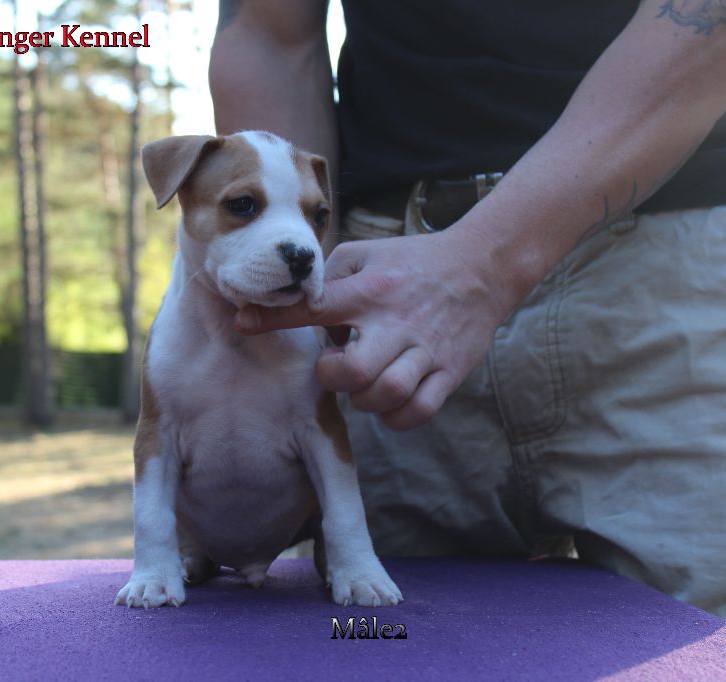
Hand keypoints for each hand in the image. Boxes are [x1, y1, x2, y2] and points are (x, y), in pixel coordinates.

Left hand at [235, 231, 513, 429]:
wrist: (482, 265)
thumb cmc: (413, 261)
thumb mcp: (366, 253)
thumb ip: (329, 276)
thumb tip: (291, 297)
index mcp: (369, 291)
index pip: (313, 307)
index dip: (272, 318)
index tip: (243, 323)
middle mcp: (395, 322)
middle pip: (351, 371)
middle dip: (332, 378)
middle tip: (336, 369)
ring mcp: (425, 350)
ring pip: (385, 395)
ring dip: (365, 400)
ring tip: (366, 384)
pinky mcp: (450, 371)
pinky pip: (418, 411)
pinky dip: (396, 417)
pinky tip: (390, 403)